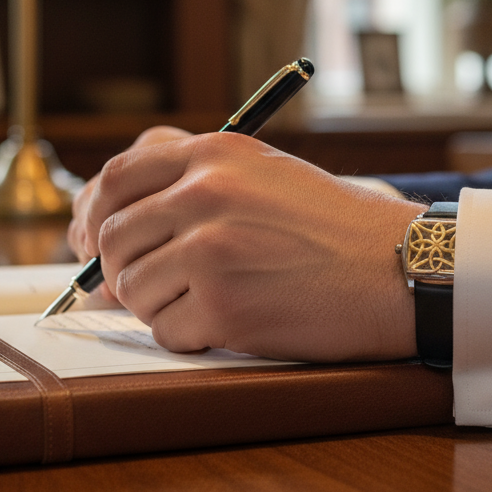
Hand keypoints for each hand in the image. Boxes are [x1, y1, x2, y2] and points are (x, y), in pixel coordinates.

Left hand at [79, 131, 419, 361]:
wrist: (399, 268)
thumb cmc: (336, 227)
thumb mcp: (264, 173)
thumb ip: (191, 182)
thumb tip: (112, 228)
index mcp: (213, 155)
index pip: (116, 178)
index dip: (94, 215)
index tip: (92, 243)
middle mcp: (205, 194)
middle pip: (115, 240)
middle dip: (124, 271)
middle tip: (157, 286)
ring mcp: (211, 251)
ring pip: (133, 290)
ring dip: (160, 306)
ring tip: (211, 301)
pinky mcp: (223, 307)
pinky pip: (166, 332)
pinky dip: (189, 336)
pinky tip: (230, 323)